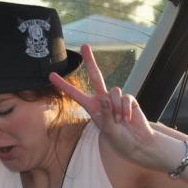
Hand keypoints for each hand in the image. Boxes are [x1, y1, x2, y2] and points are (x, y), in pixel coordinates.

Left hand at [50, 44, 154, 162]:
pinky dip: (126, 109)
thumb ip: (104, 114)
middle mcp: (102, 99)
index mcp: (91, 107)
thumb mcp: (108, 129)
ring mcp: (115, 98)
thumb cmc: (119, 138)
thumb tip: (104, 97)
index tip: (50, 75)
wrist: (137, 142)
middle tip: (84, 45)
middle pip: (96, 75)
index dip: (63, 85)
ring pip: (113, 92)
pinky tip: (128, 118)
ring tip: (119, 121)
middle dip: (90, 60)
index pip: (74, 94)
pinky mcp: (128, 99)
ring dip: (116, 108)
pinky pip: (125, 98)